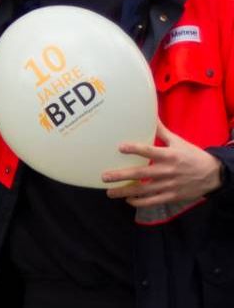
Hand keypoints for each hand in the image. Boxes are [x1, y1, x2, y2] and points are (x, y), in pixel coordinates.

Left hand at [104, 123, 224, 206]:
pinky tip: (128, 200)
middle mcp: (168, 171)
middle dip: (121, 175)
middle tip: (104, 176)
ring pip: (144, 190)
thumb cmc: (192, 156)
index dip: (135, 149)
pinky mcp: (172, 196)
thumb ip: (161, 131)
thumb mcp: (178, 141)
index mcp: (169, 155)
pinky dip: (140, 202)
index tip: (120, 147)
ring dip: (125, 192)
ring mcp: (169, 185)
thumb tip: (149, 114)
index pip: (150, 151)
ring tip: (110, 192)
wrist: (213, 174)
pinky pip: (153, 201)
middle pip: (141, 174)